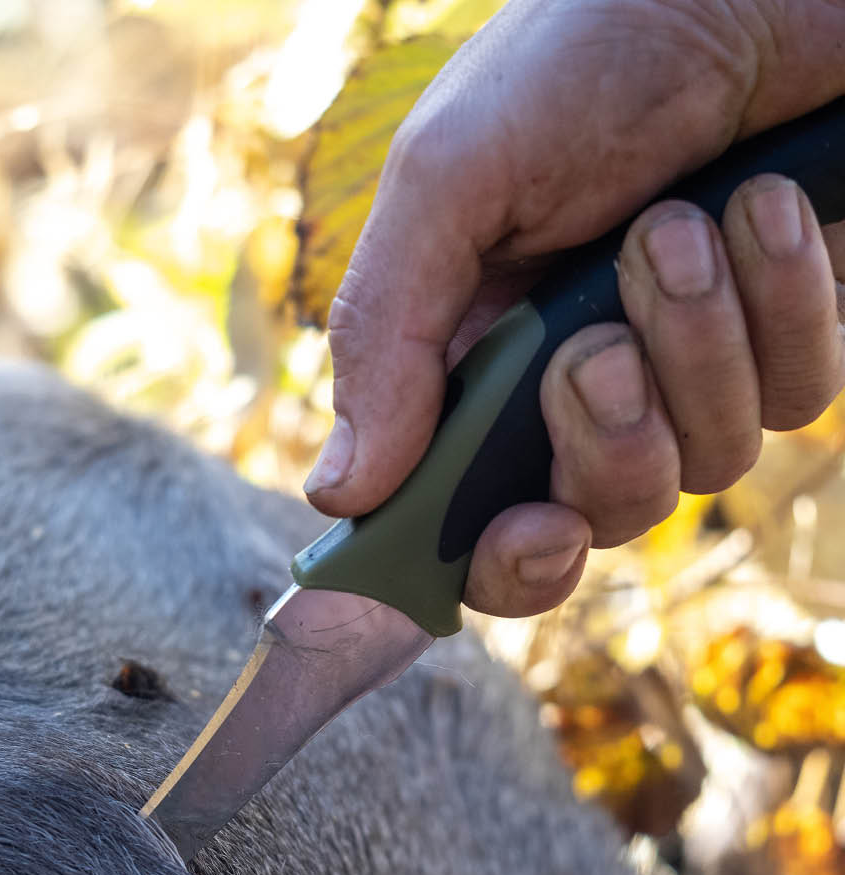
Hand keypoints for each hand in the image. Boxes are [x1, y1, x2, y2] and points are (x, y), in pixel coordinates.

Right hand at [304, 0, 844, 617]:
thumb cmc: (580, 54)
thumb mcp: (449, 179)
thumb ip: (384, 338)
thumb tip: (335, 491)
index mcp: (476, 362)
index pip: (476, 520)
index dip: (503, 561)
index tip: (528, 536)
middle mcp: (580, 384)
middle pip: (599, 513)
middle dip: (609, 439)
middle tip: (596, 342)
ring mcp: (689, 370)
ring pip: (704, 465)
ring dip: (698, 344)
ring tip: (684, 223)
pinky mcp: (787, 340)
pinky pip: (800, 396)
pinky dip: (787, 303)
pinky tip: (767, 208)